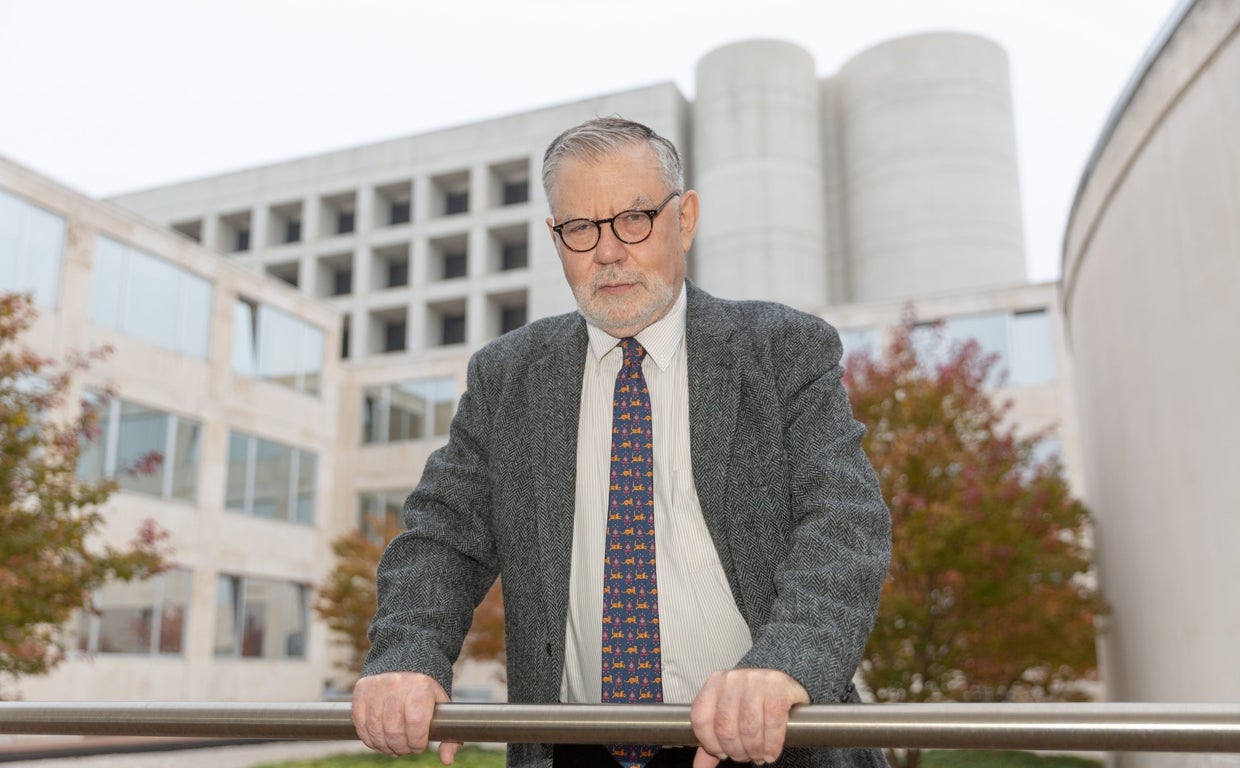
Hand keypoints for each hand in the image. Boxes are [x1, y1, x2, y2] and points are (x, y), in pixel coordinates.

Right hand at [351, 671, 460, 763]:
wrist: (404, 664)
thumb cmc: (426, 694)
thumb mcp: (442, 709)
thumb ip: (449, 738)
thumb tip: (446, 760)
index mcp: (421, 686)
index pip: (416, 722)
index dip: (417, 741)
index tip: (419, 746)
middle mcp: (397, 683)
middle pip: (394, 729)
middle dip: (401, 747)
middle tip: (406, 749)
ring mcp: (376, 686)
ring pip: (376, 729)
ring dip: (384, 746)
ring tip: (393, 747)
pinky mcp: (361, 690)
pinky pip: (361, 724)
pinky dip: (369, 739)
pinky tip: (380, 741)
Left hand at [689, 668, 809, 766]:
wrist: (783, 685)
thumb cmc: (754, 702)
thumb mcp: (730, 716)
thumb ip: (712, 740)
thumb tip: (699, 767)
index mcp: (715, 683)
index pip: (701, 719)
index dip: (710, 743)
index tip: (722, 753)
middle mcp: (733, 679)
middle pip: (725, 727)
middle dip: (736, 751)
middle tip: (745, 756)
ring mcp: (756, 680)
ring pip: (749, 727)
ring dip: (755, 750)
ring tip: (759, 756)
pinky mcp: (779, 686)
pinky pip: (773, 722)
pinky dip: (772, 745)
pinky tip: (771, 752)